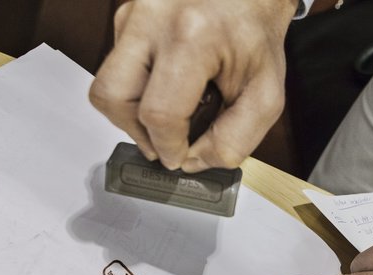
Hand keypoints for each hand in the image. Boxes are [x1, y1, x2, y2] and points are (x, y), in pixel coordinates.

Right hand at [89, 0, 296, 171]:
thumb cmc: (257, 36)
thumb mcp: (265, 95)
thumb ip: (234, 139)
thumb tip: (190, 161)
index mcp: (193, 36)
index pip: (159, 113)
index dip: (167, 147)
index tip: (178, 156)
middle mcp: (153, 19)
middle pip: (113, 97)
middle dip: (138, 131)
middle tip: (164, 141)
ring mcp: (134, 14)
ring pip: (107, 85)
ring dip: (133, 113)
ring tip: (168, 113)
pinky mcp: (126, 16)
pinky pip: (117, 68)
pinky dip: (138, 89)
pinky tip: (167, 85)